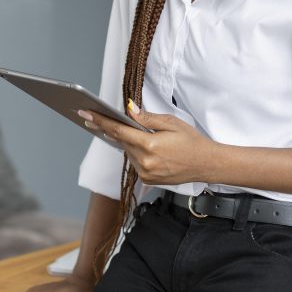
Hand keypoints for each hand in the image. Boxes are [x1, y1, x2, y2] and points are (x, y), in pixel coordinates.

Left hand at [78, 102, 216, 184]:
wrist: (206, 164)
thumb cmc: (192, 141)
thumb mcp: (172, 123)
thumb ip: (148, 118)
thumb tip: (129, 110)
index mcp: (149, 145)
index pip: (118, 130)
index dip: (100, 121)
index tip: (85, 114)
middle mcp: (144, 162)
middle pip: (122, 142)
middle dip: (116, 130)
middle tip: (104, 119)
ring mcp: (145, 173)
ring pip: (128, 153)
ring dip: (130, 143)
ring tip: (143, 135)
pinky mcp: (148, 180)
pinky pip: (135, 163)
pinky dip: (137, 153)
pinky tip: (149, 148)